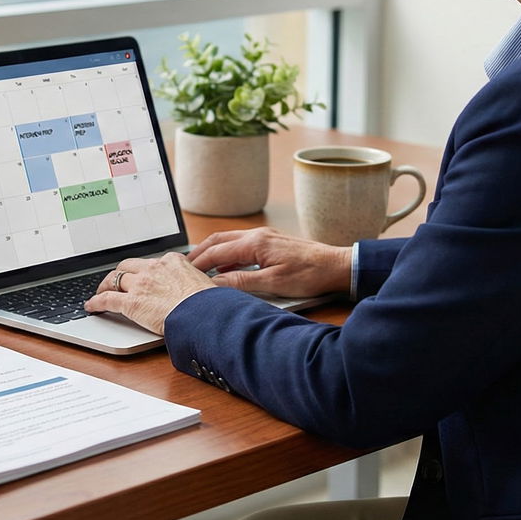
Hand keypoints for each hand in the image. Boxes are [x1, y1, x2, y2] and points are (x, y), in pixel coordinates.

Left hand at [84, 253, 215, 334]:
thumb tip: (204, 290)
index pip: (150, 262)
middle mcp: (153, 268)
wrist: (204, 314)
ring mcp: (141, 284)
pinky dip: (96, 302)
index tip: (141, 275)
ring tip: (101, 291)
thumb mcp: (206, 285)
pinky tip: (91, 306)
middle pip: (128, 266)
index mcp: (172, 261)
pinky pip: (107, 299)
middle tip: (115, 280)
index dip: (142, 270)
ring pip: (114, 279)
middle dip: (119, 273)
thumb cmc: (210, 304)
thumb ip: (196, 283)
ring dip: (105, 285)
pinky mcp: (131, 302)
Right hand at [186, 227, 352, 297]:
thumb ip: (242, 282)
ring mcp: (265, 236)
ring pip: (229, 240)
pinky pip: (241, 244)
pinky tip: (227, 267)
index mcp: (255, 243)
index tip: (183, 273)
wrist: (337, 265)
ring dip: (212, 251)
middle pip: (218, 240)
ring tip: (200, 265)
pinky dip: (227, 253)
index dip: (198, 263)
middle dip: (199, 252)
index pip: (217, 252)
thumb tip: (216, 284)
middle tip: (183, 265)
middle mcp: (257, 235)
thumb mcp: (274, 284)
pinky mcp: (272, 241)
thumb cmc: (310, 274)